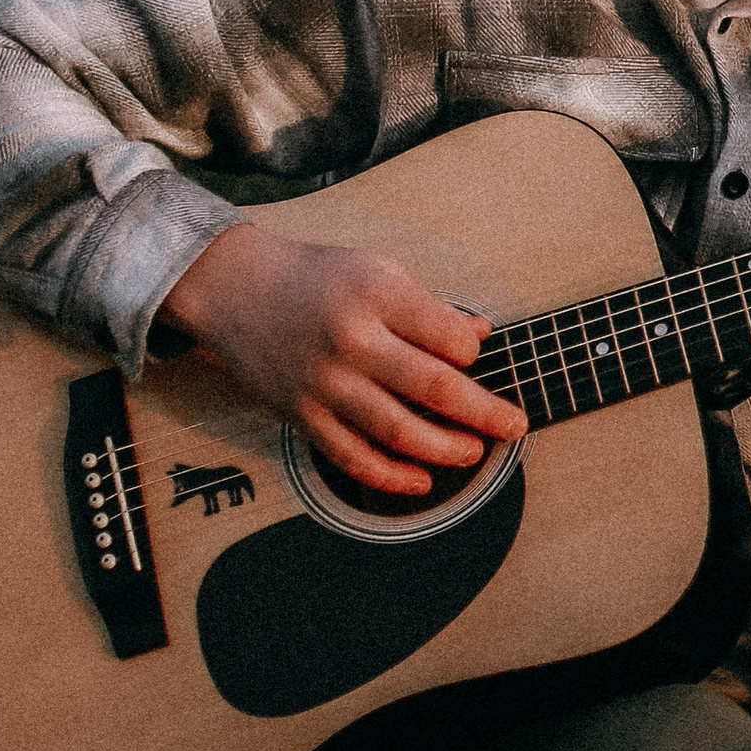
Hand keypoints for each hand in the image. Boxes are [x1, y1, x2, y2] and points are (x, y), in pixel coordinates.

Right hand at [161, 224, 527, 497]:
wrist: (236, 290)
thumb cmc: (317, 277)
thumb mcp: (378, 269)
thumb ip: (430, 306)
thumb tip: (481, 336)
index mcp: (377, 294)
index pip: (448, 337)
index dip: (472, 353)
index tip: (474, 356)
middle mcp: (351, 341)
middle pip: (434, 389)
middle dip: (485, 414)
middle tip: (514, 426)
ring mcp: (325, 384)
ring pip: (398, 432)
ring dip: (447, 450)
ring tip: (475, 451)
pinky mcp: (303, 415)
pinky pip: (353, 458)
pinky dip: (392, 478)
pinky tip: (423, 481)